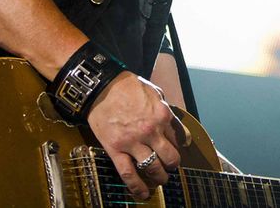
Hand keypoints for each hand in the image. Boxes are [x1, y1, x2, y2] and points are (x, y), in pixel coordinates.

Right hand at [86, 72, 184, 199]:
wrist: (101, 87)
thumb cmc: (127, 86)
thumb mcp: (155, 92)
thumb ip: (166, 110)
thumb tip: (177, 128)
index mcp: (162, 115)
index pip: (177, 138)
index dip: (178, 146)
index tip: (176, 150)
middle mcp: (151, 131)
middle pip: (169, 157)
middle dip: (172, 165)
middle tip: (170, 167)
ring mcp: (133, 142)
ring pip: (152, 167)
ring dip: (159, 177)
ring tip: (160, 180)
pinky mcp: (116, 149)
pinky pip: (128, 173)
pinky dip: (136, 186)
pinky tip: (142, 193)